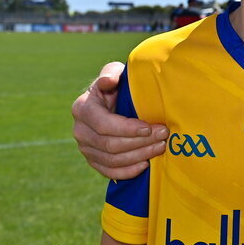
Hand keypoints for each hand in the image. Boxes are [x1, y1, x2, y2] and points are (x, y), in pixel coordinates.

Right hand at [71, 62, 166, 179]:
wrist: (113, 101)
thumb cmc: (117, 85)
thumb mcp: (114, 73)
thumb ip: (111, 73)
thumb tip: (109, 81)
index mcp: (82, 108)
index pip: (104, 124)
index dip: (127, 128)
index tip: (149, 127)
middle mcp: (80, 130)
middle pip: (109, 144)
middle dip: (139, 142)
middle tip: (163, 136)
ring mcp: (85, 147)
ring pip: (111, 159)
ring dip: (139, 156)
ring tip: (160, 147)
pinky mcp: (93, 160)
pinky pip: (109, 171)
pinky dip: (128, 171)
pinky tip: (146, 165)